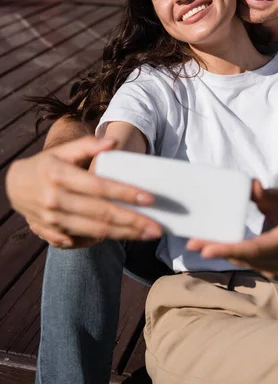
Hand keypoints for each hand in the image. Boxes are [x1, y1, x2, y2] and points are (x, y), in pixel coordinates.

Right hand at [5, 136, 162, 248]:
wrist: (14, 186)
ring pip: (95, 230)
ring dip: (124, 234)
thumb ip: (87, 145)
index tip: (149, 199)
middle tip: (157, 227)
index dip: (125, 193)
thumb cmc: (46, 164)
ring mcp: (53, 220)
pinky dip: (102, 240)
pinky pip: (81, 240)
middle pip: (101, 214)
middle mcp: (56, 200)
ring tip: (147, 234)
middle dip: (132, 221)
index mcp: (60, 176)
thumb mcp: (62, 150)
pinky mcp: (52, 233)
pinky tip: (123, 237)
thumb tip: (113, 143)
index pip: (99, 187)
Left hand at [187, 180, 277, 277]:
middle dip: (218, 251)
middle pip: (245, 256)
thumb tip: (252, 184)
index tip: (206, 250)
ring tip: (197, 245)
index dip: (230, 249)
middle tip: (192, 245)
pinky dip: (229, 255)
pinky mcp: (271, 267)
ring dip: (221, 254)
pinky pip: (246, 262)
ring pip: (243, 261)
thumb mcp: (276, 194)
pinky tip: (212, 247)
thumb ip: (263, 193)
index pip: (254, 247)